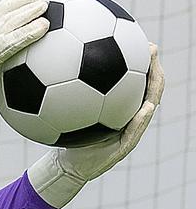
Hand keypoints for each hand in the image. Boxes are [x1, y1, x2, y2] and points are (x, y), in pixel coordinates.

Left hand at [27, 42, 164, 207]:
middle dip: (153, 70)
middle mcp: (129, 117)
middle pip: (149, 89)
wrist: (68, 166)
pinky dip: (142, 119)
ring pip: (149, 107)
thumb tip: (52, 66)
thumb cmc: (66, 139)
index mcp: (119, 108)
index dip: (142, 62)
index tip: (141, 42)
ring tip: (155, 74)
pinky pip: (136, 131)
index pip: (136, 81)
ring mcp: (130, 132)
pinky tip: (146, 108)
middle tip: (151, 50)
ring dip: (154, 89)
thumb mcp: (65, 115)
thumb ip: (65, 95)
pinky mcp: (125, 148)